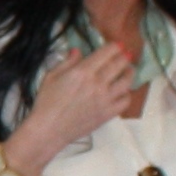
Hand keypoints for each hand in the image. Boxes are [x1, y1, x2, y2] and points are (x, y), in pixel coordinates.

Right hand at [4, 41, 137, 175]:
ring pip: (127, 81)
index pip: (108, 52)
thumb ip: (67, 62)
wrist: (48, 130)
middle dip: (125, 56)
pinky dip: (127, 94)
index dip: (116, 46)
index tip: (118, 45)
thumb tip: (78, 51)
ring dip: (129, 72)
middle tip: (125, 55)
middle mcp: (98, 83)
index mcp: (83, 71)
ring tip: (128, 70)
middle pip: (121, 63)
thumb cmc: (46, 102)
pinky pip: (126, 100)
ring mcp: (105, 99)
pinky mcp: (108, 113)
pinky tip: (122, 92)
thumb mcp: (51, 76)